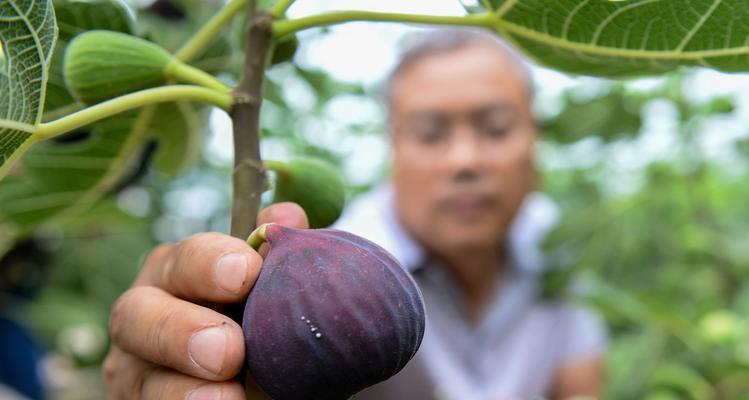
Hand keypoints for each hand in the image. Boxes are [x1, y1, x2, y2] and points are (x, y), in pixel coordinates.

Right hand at [104, 203, 308, 399]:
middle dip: (181, 330)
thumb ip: (278, 254)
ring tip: (228, 396)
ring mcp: (135, 365)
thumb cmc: (260, 320)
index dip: (212, 262)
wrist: (255, 375)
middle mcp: (145, 311)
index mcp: (179, 269)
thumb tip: (288, 215)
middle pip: (137, 313)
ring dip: (180, 388)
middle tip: (229, 350)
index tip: (247, 272)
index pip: (187, 258)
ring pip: (135, 375)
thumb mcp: (274, 290)